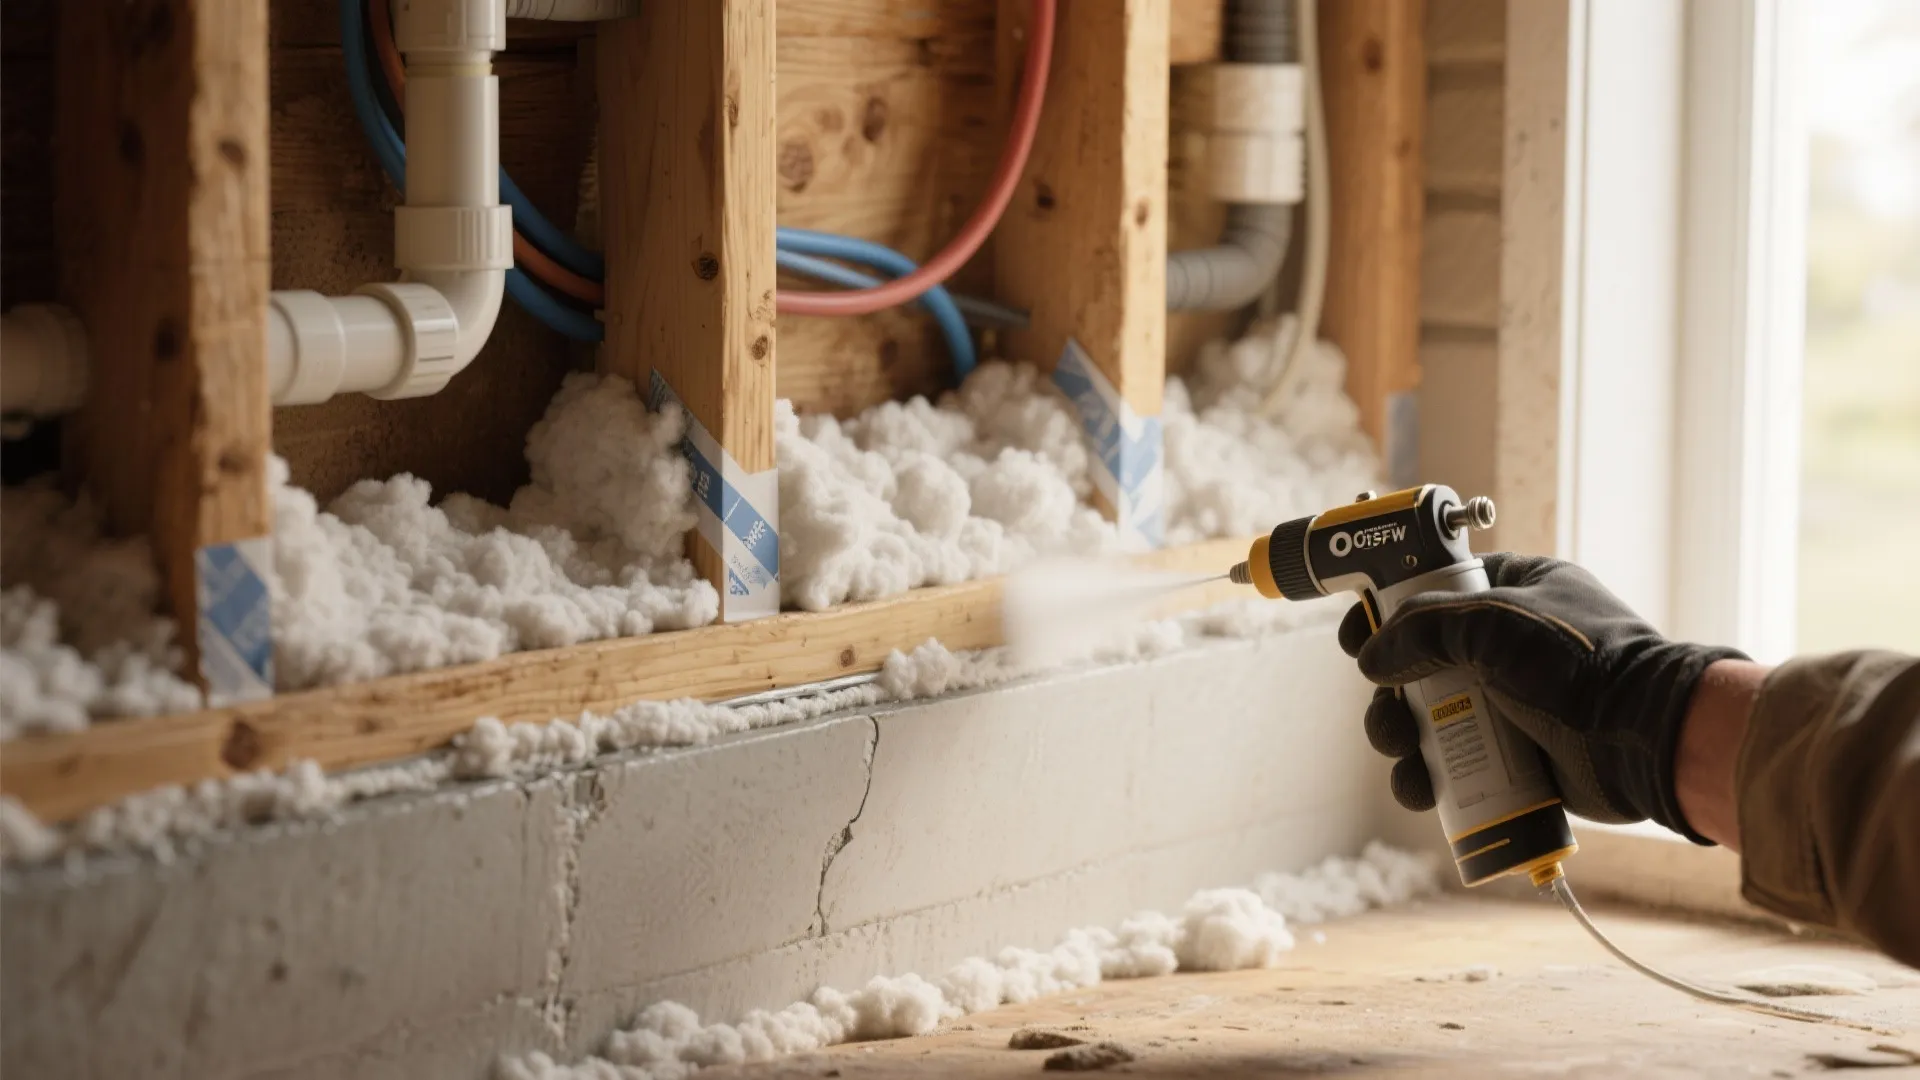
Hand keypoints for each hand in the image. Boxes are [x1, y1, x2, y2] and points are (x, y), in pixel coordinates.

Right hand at [1336, 552, 1745, 840]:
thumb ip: (1422, 628)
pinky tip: (1421, 789)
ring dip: (1399, 738)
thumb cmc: (1579, 665)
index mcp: (1511, 590)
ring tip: (1403, 754)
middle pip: (1417, 662)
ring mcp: (1509, 702)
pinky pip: (1453, 765)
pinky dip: (1428, 779)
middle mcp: (1506, 644)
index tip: (1356, 636)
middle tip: (1387, 712)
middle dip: (1388, 692)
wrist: (1646, 739)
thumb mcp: (1493, 624)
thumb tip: (1372, 659)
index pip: (1431, 589)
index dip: (1385, 611)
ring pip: (1426, 717)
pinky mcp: (1514, 756)